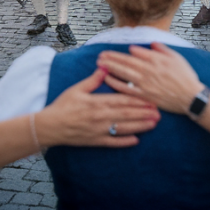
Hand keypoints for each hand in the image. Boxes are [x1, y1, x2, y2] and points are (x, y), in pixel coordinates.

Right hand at [35, 68, 160, 147]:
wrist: (50, 126)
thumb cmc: (63, 105)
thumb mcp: (77, 89)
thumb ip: (93, 80)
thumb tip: (105, 66)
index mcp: (97, 102)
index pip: (122, 100)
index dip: (138, 100)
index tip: (150, 98)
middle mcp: (101, 117)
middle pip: (126, 114)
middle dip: (144, 113)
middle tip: (159, 112)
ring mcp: (99, 130)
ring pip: (123, 128)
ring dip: (140, 126)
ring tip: (153, 124)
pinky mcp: (95, 141)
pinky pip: (112, 142)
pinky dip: (124, 142)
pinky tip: (136, 141)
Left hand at [98, 42, 203, 114]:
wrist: (191, 97)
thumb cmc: (185, 76)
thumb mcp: (176, 58)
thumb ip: (162, 49)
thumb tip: (151, 44)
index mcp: (156, 59)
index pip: (136, 53)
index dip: (122, 52)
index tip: (113, 50)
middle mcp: (149, 70)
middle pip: (126, 62)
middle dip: (112, 57)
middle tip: (100, 55)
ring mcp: (145, 83)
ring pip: (124, 73)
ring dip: (111, 67)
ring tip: (100, 63)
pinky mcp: (144, 95)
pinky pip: (127, 89)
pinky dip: (116, 84)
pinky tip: (107, 79)